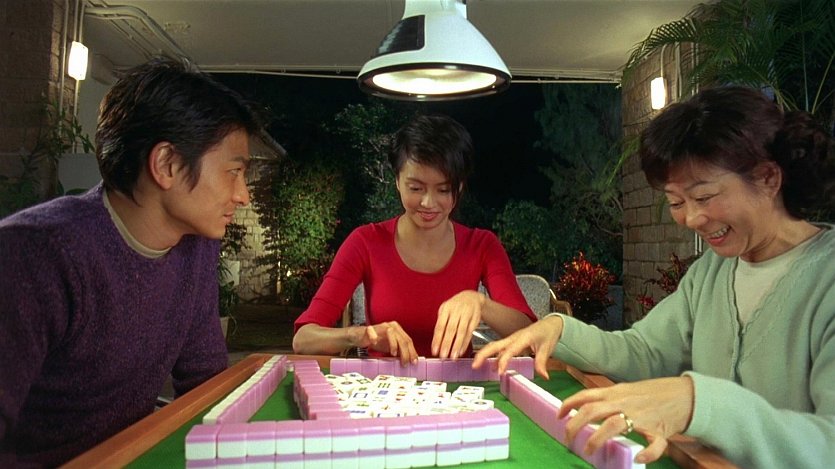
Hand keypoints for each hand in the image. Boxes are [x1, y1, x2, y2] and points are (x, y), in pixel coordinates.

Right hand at [356, 321, 417, 365]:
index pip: (407, 340)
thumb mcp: (391, 347)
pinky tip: (375, 343)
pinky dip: (373, 337)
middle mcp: (390, 326)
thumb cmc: (377, 341)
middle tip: (405, 363)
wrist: (360, 337)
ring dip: (393, 344)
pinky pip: (372, 331)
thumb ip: (400, 350)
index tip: (413, 362)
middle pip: (401, 338)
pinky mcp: (369, 329)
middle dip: (405, 352)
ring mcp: (380, 327)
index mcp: (398, 329)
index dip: (412, 351)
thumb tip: (410, 360)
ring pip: (390, 332)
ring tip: (393, 354)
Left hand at [432, 290, 485, 358]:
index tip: (435, 351)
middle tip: (443, 356)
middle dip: (447, 344)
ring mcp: (467, 315)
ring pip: (461, 332)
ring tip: (453, 356)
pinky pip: (470, 333)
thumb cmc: (455, 306)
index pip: (440, 326)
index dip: (437, 339)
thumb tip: (436, 340)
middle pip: (451, 330)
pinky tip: (461, 351)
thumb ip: (441, 323)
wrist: (472, 297)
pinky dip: (465, 343)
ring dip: (457, 345)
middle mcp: (457, 311)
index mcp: (446, 309)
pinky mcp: (475, 319)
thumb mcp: (445, 309)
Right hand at [472, 315, 563, 378]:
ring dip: (484, 354)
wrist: (550, 324)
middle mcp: (514, 338)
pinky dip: (492, 356)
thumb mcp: (547, 348)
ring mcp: (511, 339)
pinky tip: (490, 365)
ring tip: (476, 365)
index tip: (499, 372)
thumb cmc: (548, 333)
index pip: (510, 350)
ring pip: (494, 346)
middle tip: (474, 366)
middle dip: (483, 354)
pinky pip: (499, 348)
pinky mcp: (511, 342)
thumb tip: (543, 376)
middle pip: (495, 345)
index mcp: (523, 338)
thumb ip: (542, 362)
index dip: (503, 361)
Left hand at [559, 376, 694, 463]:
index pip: (586, 395)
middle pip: (592, 411)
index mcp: (616, 393)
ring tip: (588, 450)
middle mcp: (625, 403)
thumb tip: (586, 407)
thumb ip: (608, 398)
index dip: (568, 404)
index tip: (558, 415)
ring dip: (597, 439)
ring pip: (614, 425)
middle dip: (575, 425)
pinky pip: (654, 445)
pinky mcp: (659, 430)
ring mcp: (641, 416)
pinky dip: (647, 453)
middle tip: (568, 439)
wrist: (684, 394)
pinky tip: (638, 457)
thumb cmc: (653, 393)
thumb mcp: (626, 390)